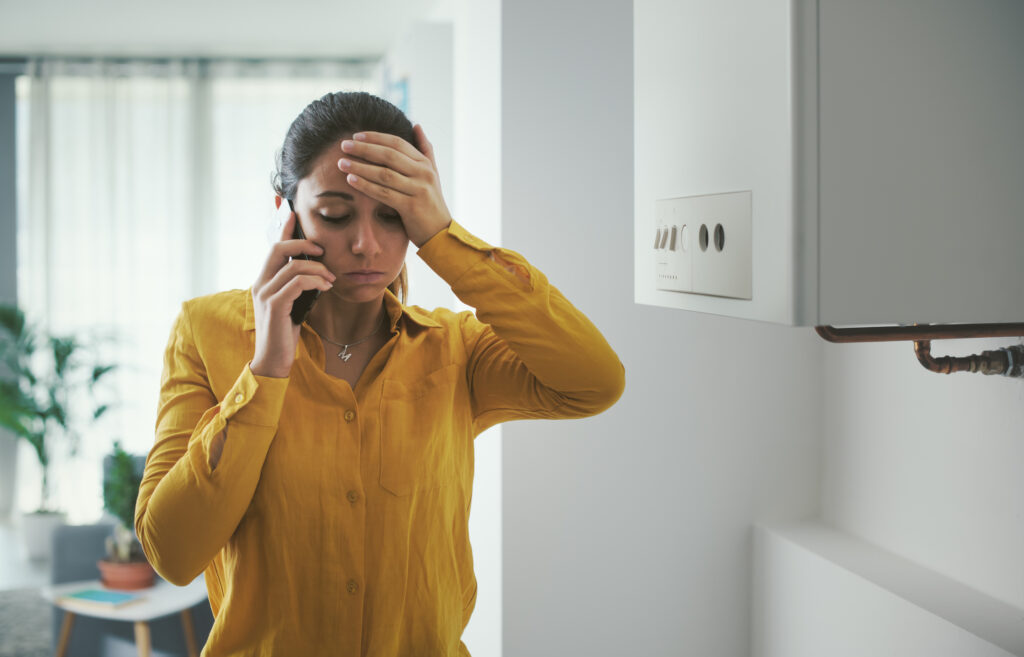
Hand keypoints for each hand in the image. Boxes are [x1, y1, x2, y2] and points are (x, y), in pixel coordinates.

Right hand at [249, 206, 334, 377]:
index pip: (273, 247)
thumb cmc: (285, 332)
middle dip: (303, 243)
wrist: (273, 360)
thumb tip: (316, 270)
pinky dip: (315, 282)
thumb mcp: (293, 303)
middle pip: (278, 249)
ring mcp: (265, 294)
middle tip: (323, 250)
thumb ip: (297, 286)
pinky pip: (297, 283)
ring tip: (331, 279)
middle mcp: (260, 283)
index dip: (283, 228)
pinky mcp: (274, 306)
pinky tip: (326, 288)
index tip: (294, 212)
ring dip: (318, 269)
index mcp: (264, 280)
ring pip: (293, 266)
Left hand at [336, 124, 452, 247]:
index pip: (397, 143)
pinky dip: (366, 186)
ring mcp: (418, 189)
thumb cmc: (431, 203)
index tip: (356, 136)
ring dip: (360, 167)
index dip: (375, 137)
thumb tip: (416, 125)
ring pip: (384, 174)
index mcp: (424, 164)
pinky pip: (384, 193)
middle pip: (388, 155)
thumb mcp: (432, 174)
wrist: (440, 233)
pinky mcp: (411, 207)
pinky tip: (351, 181)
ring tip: (342, 163)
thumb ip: (425, 149)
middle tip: (344, 145)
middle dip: (364, 149)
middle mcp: (423, 174)